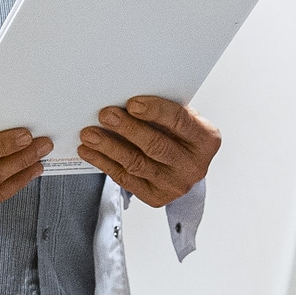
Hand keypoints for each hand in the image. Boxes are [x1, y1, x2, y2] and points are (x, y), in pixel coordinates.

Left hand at [76, 96, 220, 206]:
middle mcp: (194, 166)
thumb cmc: (178, 134)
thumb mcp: (181, 118)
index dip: (156, 111)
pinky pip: (125, 179)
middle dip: (128, 129)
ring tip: (89, 134)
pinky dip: (104, 163)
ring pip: (137, 164)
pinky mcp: (156, 198)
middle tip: (105, 115)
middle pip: (157, 145)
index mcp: (206, 139)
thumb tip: (125, 96)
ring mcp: (175, 185)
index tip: (132, 103)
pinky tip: (90, 151)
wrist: (182, 167)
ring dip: (109, 147)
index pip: (181, 122)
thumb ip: (163, 110)